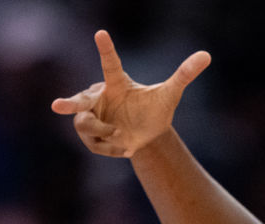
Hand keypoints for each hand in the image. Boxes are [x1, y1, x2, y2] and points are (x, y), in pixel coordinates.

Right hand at [50, 30, 209, 157]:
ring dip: (104, 133)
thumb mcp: (170, 94)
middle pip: (81, 98)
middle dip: (69, 103)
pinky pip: (94, 142)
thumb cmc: (156, 110)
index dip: (106, 50)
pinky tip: (124, 149)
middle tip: (57, 106)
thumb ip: (184, 74)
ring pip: (84, 123)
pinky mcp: (89, 135)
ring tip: (121, 136)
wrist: (149, 136)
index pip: (111, 64)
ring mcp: (91, 115)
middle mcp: (99, 96)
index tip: (101, 33)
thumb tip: (207, 55)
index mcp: (117, 84)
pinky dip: (111, 149)